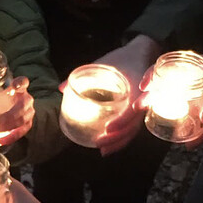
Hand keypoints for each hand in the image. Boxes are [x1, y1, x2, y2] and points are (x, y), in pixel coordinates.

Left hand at [0, 77, 34, 147]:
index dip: (20, 83)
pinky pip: (21, 131)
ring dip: (11, 126)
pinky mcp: (26, 124)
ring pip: (24, 120)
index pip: (23, 82)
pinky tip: (1, 140)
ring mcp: (28, 112)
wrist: (10, 107)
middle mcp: (25, 99)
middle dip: (11, 114)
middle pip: (23, 106)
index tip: (15, 86)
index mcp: (18, 88)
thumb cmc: (1, 98)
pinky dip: (11, 137)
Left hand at [88, 36, 161, 155]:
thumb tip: (61, 88)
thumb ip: (84, 74)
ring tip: (103, 150)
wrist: (142, 52)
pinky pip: (133, 127)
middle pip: (133, 125)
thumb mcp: (103, 62)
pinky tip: (110, 146)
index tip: (108, 128)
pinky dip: (123, 138)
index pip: (131, 110)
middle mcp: (141, 100)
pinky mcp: (139, 111)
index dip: (121, 121)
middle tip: (100, 144)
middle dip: (117, 138)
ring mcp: (142, 106)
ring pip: (134, 130)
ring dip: (119, 142)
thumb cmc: (122, 57)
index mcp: (136, 88)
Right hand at [136, 53, 202, 147]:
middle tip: (139, 107)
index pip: (168, 66)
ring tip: (155, 124)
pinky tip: (190, 144)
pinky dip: (196, 134)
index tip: (144, 86)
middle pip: (168, 86)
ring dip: (168, 115)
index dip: (153, 74)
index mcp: (197, 66)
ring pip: (180, 106)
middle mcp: (196, 81)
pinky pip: (201, 123)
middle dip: (152, 96)